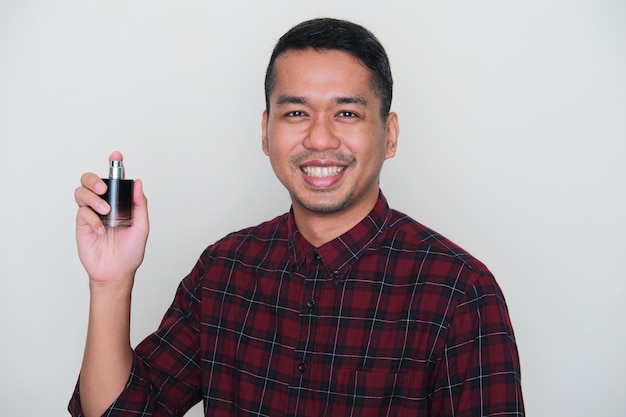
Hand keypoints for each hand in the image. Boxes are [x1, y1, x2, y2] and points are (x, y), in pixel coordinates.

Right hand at [74, 151, 149, 287]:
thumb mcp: (142, 227)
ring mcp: (91, 214)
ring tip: (105, 211)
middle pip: (90, 180)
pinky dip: (92, 220)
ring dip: (92, 198)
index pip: (115, 180)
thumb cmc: (130, 252)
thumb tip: (138, 183)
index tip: (116, 155)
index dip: (113, 164)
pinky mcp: (82, 225)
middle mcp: (104, 204)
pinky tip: (100, 231)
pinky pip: (82, 213)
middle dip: (94, 179)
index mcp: (120, 202)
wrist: (117, 273)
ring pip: (81, 192)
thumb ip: (140, 205)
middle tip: (104, 188)